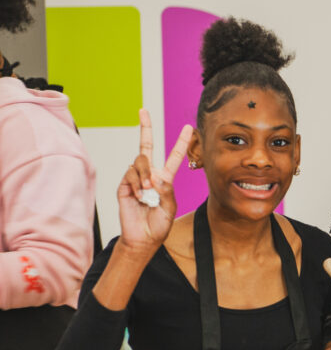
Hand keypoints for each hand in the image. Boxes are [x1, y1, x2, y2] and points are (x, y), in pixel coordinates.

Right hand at [116, 109, 191, 256]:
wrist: (142, 238)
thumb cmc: (158, 225)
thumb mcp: (169, 208)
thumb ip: (166, 192)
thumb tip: (156, 177)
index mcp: (165, 180)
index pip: (173, 157)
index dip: (180, 143)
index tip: (188, 128)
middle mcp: (150, 175)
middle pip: (146, 146)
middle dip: (145, 127)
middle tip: (143, 111)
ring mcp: (136, 179)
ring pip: (140, 161)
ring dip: (145, 176)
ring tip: (147, 193)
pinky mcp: (124, 185)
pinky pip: (130, 175)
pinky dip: (136, 185)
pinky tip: (139, 197)